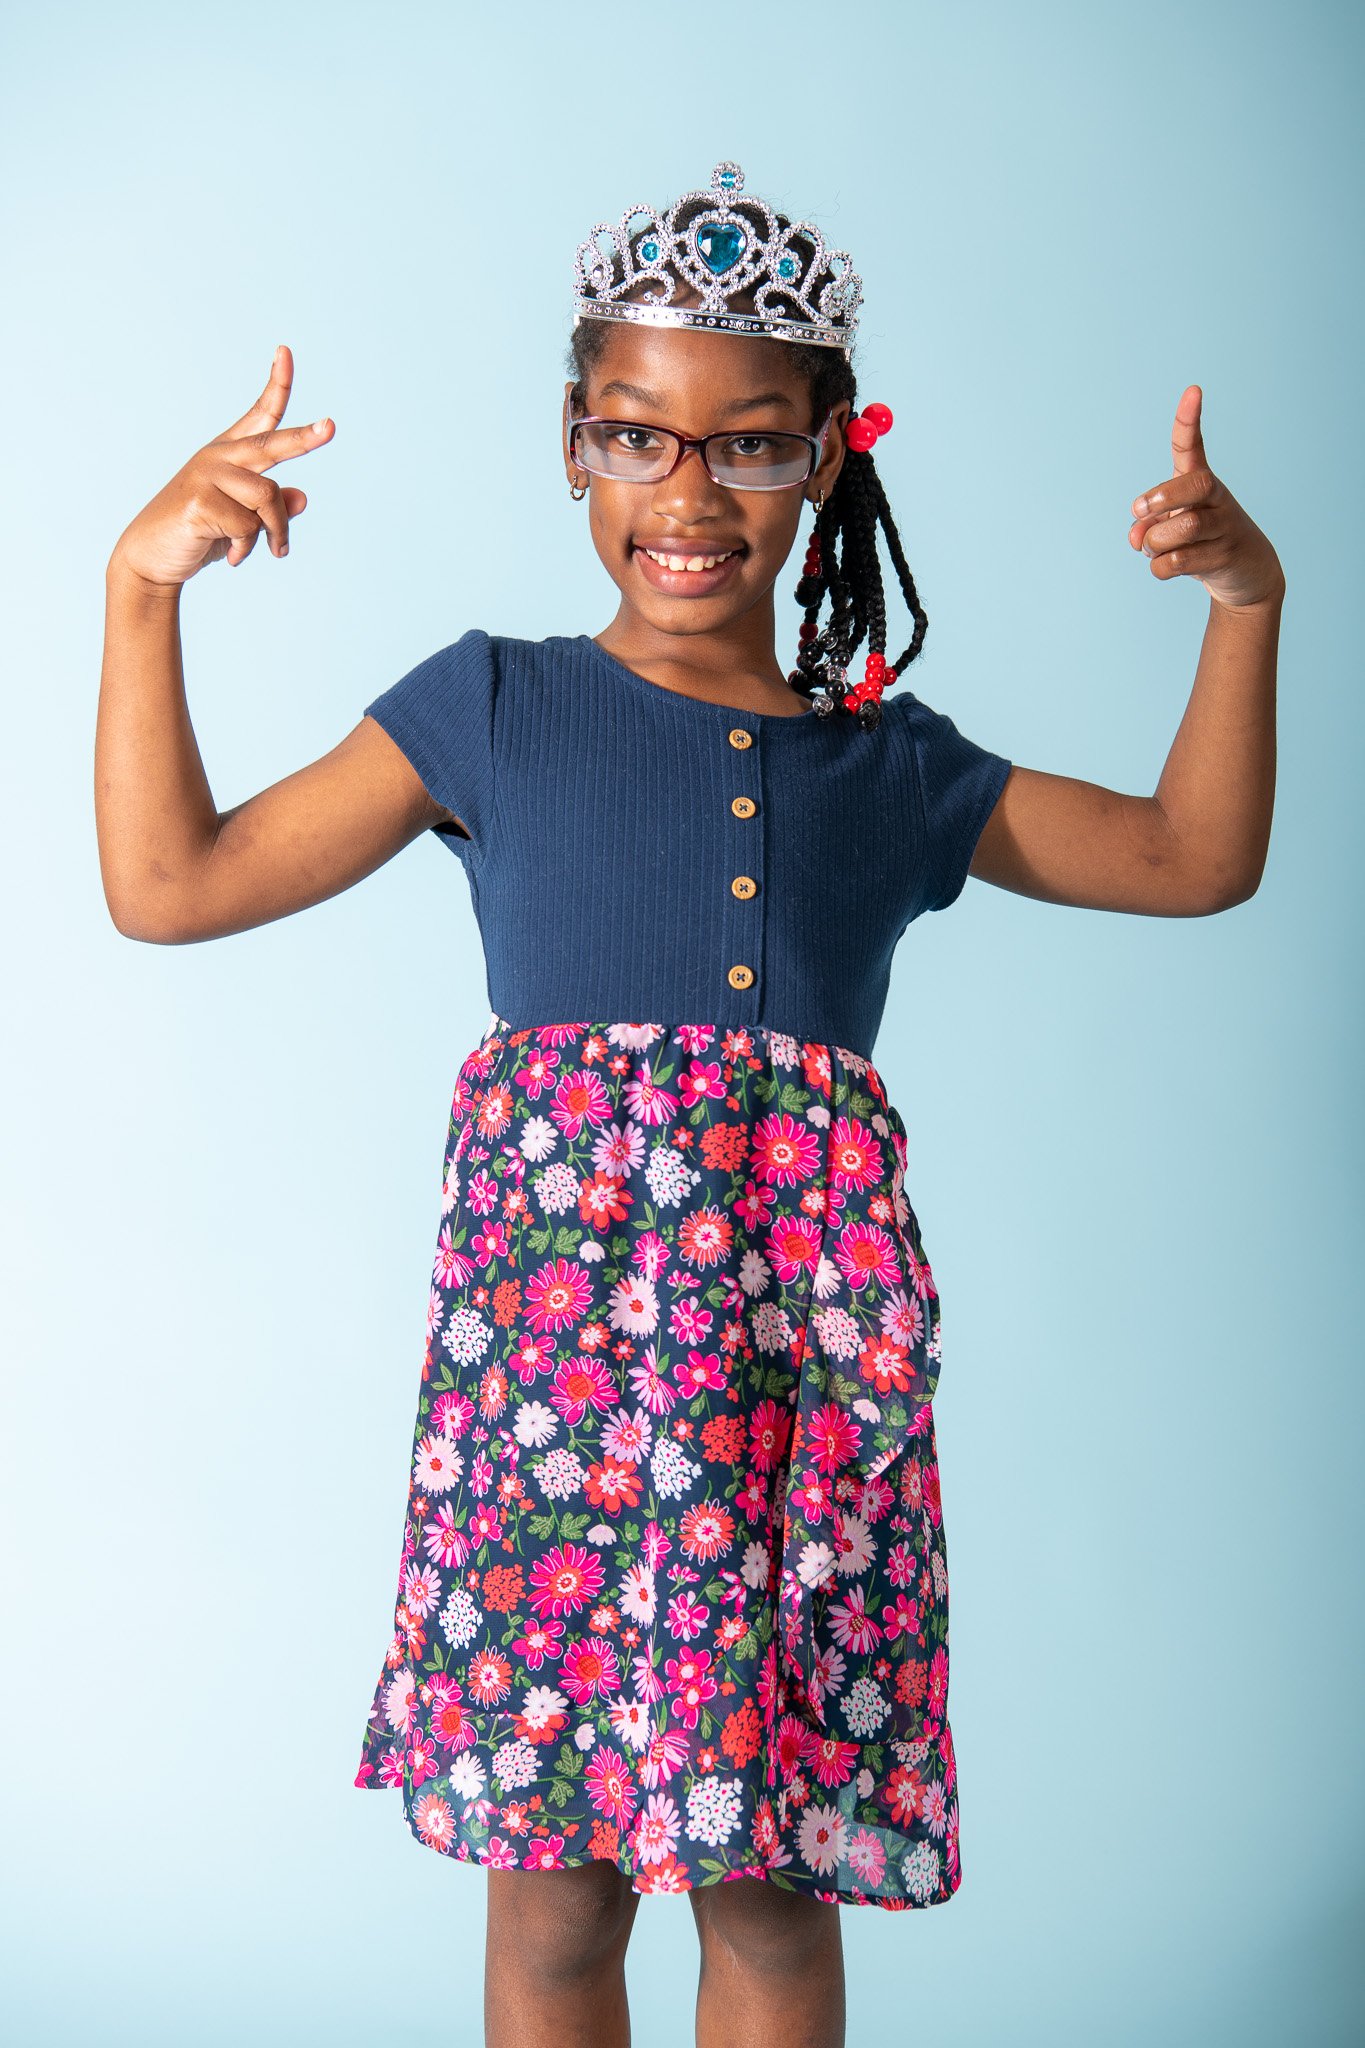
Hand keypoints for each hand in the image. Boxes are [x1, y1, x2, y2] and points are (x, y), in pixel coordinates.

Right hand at [107, 343, 333, 593]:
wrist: (151, 558)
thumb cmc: (201, 535)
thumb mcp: (242, 521)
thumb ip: (273, 508)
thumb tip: (303, 497)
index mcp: (230, 453)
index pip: (260, 415)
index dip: (276, 384)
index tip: (284, 351)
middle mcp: (219, 457)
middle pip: (271, 445)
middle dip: (304, 439)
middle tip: (331, 427)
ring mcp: (207, 476)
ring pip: (268, 498)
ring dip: (274, 532)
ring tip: (262, 551)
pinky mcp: (199, 500)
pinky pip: (248, 526)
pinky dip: (247, 548)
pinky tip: (231, 557)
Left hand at [1128, 386, 1283, 611]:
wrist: (1246, 572)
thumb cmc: (1199, 541)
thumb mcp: (1167, 530)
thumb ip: (1146, 527)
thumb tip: (1137, 537)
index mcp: (1200, 482)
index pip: (1192, 446)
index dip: (1189, 420)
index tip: (1194, 390)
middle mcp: (1216, 497)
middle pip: (1194, 485)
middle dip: (1161, 497)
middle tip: (1139, 511)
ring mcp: (1225, 525)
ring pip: (1184, 527)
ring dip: (1155, 543)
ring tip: (1154, 550)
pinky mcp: (1226, 555)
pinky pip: (1179, 560)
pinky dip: (1160, 567)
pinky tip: (1165, 567)